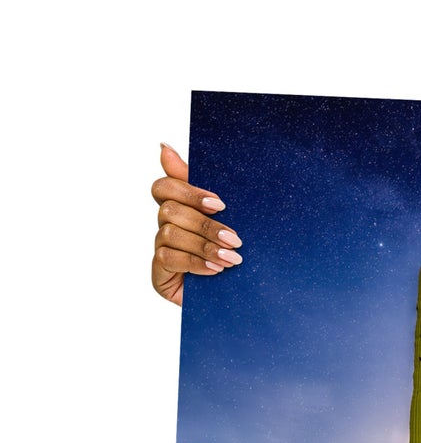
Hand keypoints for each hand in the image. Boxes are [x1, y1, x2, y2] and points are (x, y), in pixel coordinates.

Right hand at [151, 144, 241, 305]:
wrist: (240, 296)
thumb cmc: (234, 252)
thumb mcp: (230, 218)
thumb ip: (204, 187)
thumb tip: (164, 146)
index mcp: (181, 207)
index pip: (164, 186)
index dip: (188, 191)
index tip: (220, 204)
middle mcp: (166, 225)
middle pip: (170, 210)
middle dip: (206, 224)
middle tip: (236, 239)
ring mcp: (161, 248)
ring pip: (170, 234)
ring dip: (205, 246)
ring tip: (232, 259)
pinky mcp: (159, 272)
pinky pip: (168, 258)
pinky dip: (195, 263)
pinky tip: (216, 271)